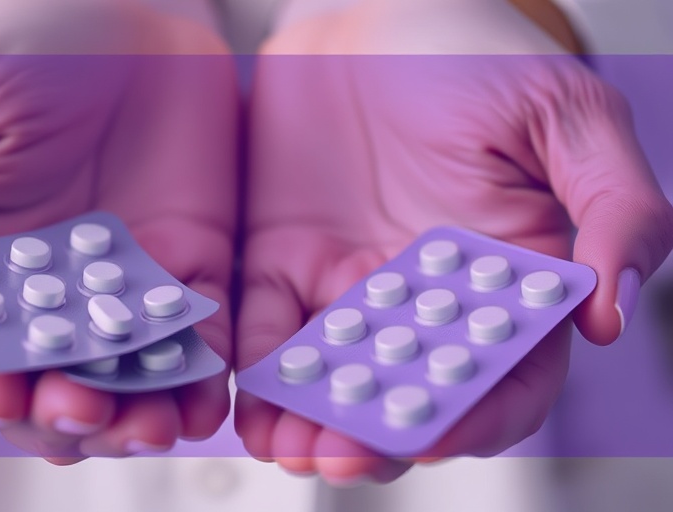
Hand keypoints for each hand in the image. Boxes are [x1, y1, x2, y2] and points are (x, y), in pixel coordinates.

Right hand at [0, 0, 237, 460]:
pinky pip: (196, 343)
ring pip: (120, 386)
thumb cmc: (12, 50)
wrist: (124, 16)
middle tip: (85, 412)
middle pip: (40, 394)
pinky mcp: (186, 273)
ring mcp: (116, 295)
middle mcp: (39, 301)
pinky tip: (205, 399)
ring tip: (152, 425)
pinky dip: (200, 379)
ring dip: (134, 419)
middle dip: (61, 419)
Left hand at [236, 0, 672, 483]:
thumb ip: (614, 208)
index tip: (436, 434)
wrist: (373, 14)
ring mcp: (349, 285)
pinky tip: (243, 399)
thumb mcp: (564, 117)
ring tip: (282, 444)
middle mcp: (425, 299)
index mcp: (504, 279)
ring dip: (308, 420)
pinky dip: (254, 368)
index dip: (476, 416)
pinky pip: (267, 327)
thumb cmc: (476, 56)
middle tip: (335, 457)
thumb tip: (613, 313)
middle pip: (407, 393)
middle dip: (373, 435)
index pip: (504, 375)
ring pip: (333, 376)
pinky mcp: (284, 260)